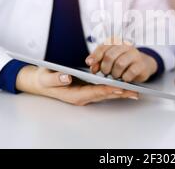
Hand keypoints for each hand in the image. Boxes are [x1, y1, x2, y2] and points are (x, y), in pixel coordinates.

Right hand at [16, 65, 138, 105]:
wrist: (39, 83)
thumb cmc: (43, 80)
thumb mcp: (46, 78)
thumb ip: (56, 78)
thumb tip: (67, 77)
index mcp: (74, 94)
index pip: (94, 92)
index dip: (107, 90)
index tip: (120, 88)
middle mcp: (82, 97)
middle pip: (104, 95)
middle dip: (120, 93)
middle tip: (135, 92)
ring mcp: (85, 94)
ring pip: (106, 94)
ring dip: (120, 92)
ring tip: (135, 91)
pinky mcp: (87, 90)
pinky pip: (103, 90)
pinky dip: (114, 88)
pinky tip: (124, 86)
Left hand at [85, 40, 157, 82]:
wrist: (143, 64)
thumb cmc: (124, 62)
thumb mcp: (111, 60)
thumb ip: (99, 62)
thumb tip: (92, 67)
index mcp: (116, 42)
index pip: (103, 47)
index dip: (95, 56)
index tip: (89, 63)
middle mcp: (125, 46)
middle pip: (110, 56)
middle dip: (105, 67)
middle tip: (105, 73)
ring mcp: (135, 54)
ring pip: (119, 64)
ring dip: (114, 73)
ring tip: (115, 76)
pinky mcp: (141, 65)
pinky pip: (130, 72)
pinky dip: (125, 77)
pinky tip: (124, 78)